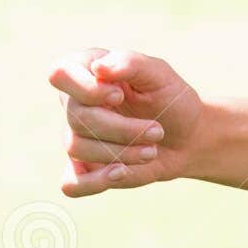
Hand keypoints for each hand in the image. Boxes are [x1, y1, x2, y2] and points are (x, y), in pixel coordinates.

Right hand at [47, 47, 203, 196]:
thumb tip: (98, 67)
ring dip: (122, 151)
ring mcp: (77, 137)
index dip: (86, 88)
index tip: (119, 96)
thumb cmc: (171, 100)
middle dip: (122, 128)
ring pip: (78, 148)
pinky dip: (95, 182)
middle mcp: (76, 104)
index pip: (60, 73)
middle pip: (77, 117)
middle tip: (157, 130)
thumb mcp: (160, 75)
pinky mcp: (84, 169)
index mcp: (89, 72)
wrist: (187, 139)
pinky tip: (121, 172)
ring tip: (152, 150)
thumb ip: (130, 63)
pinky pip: (71, 184)